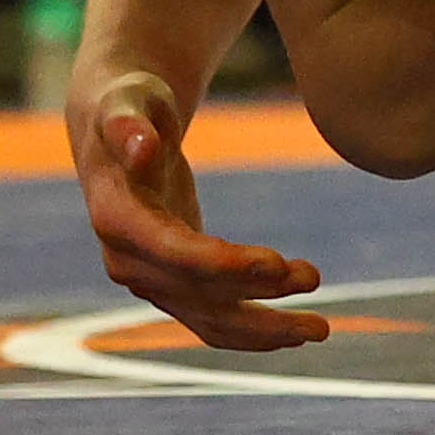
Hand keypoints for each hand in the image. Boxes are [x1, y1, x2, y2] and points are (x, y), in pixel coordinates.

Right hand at [69, 68, 326, 352]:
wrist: (119, 130)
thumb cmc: (130, 104)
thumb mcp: (128, 101)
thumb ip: (128, 123)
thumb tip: (141, 145)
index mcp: (114, 218)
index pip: (173, 252)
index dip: (224, 263)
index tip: (277, 263)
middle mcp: (125, 261)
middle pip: (199, 291)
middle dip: (258, 291)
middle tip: (314, 277)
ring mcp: (147, 281)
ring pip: (209, 320)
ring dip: (264, 329)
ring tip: (320, 328)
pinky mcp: (171, 287)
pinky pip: (213, 321)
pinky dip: (253, 332)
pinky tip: (294, 332)